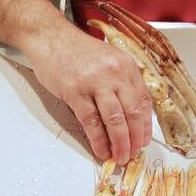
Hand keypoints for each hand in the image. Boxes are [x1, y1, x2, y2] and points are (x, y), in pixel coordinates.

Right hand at [24, 21, 152, 161]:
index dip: (145, 125)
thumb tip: (131, 115)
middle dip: (135, 139)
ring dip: (120, 144)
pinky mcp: (75, 92)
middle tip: (134, 153)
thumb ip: (122, 82)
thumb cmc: (78, 52)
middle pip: (132, 113)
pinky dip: (98, 140)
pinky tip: (101, 150)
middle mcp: (115, 74)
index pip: (144, 101)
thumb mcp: (109, 60)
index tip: (144, 140)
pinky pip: (91, 122)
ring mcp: (95, 82)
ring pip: (114, 120)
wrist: (50, 37)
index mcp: (127, 66)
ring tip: (120, 157)